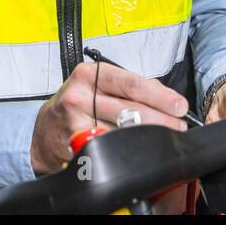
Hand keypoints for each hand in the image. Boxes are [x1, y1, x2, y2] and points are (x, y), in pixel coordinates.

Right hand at [31, 61, 188, 173]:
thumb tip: (165, 99)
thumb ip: (129, 87)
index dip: (160, 96)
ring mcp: (76, 120)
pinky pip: (109, 148)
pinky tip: (138, 150)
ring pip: (122, 132)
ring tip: (164, 138)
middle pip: (130, 110)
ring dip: (149, 137)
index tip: (179, 106)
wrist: (45, 128)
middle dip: (162, 120)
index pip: (132, 83)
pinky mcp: (74, 143)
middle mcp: (80, 94)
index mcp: (91, 73)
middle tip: (179, 125)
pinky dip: (127, 151)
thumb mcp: (98, 84)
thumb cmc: (78, 103)